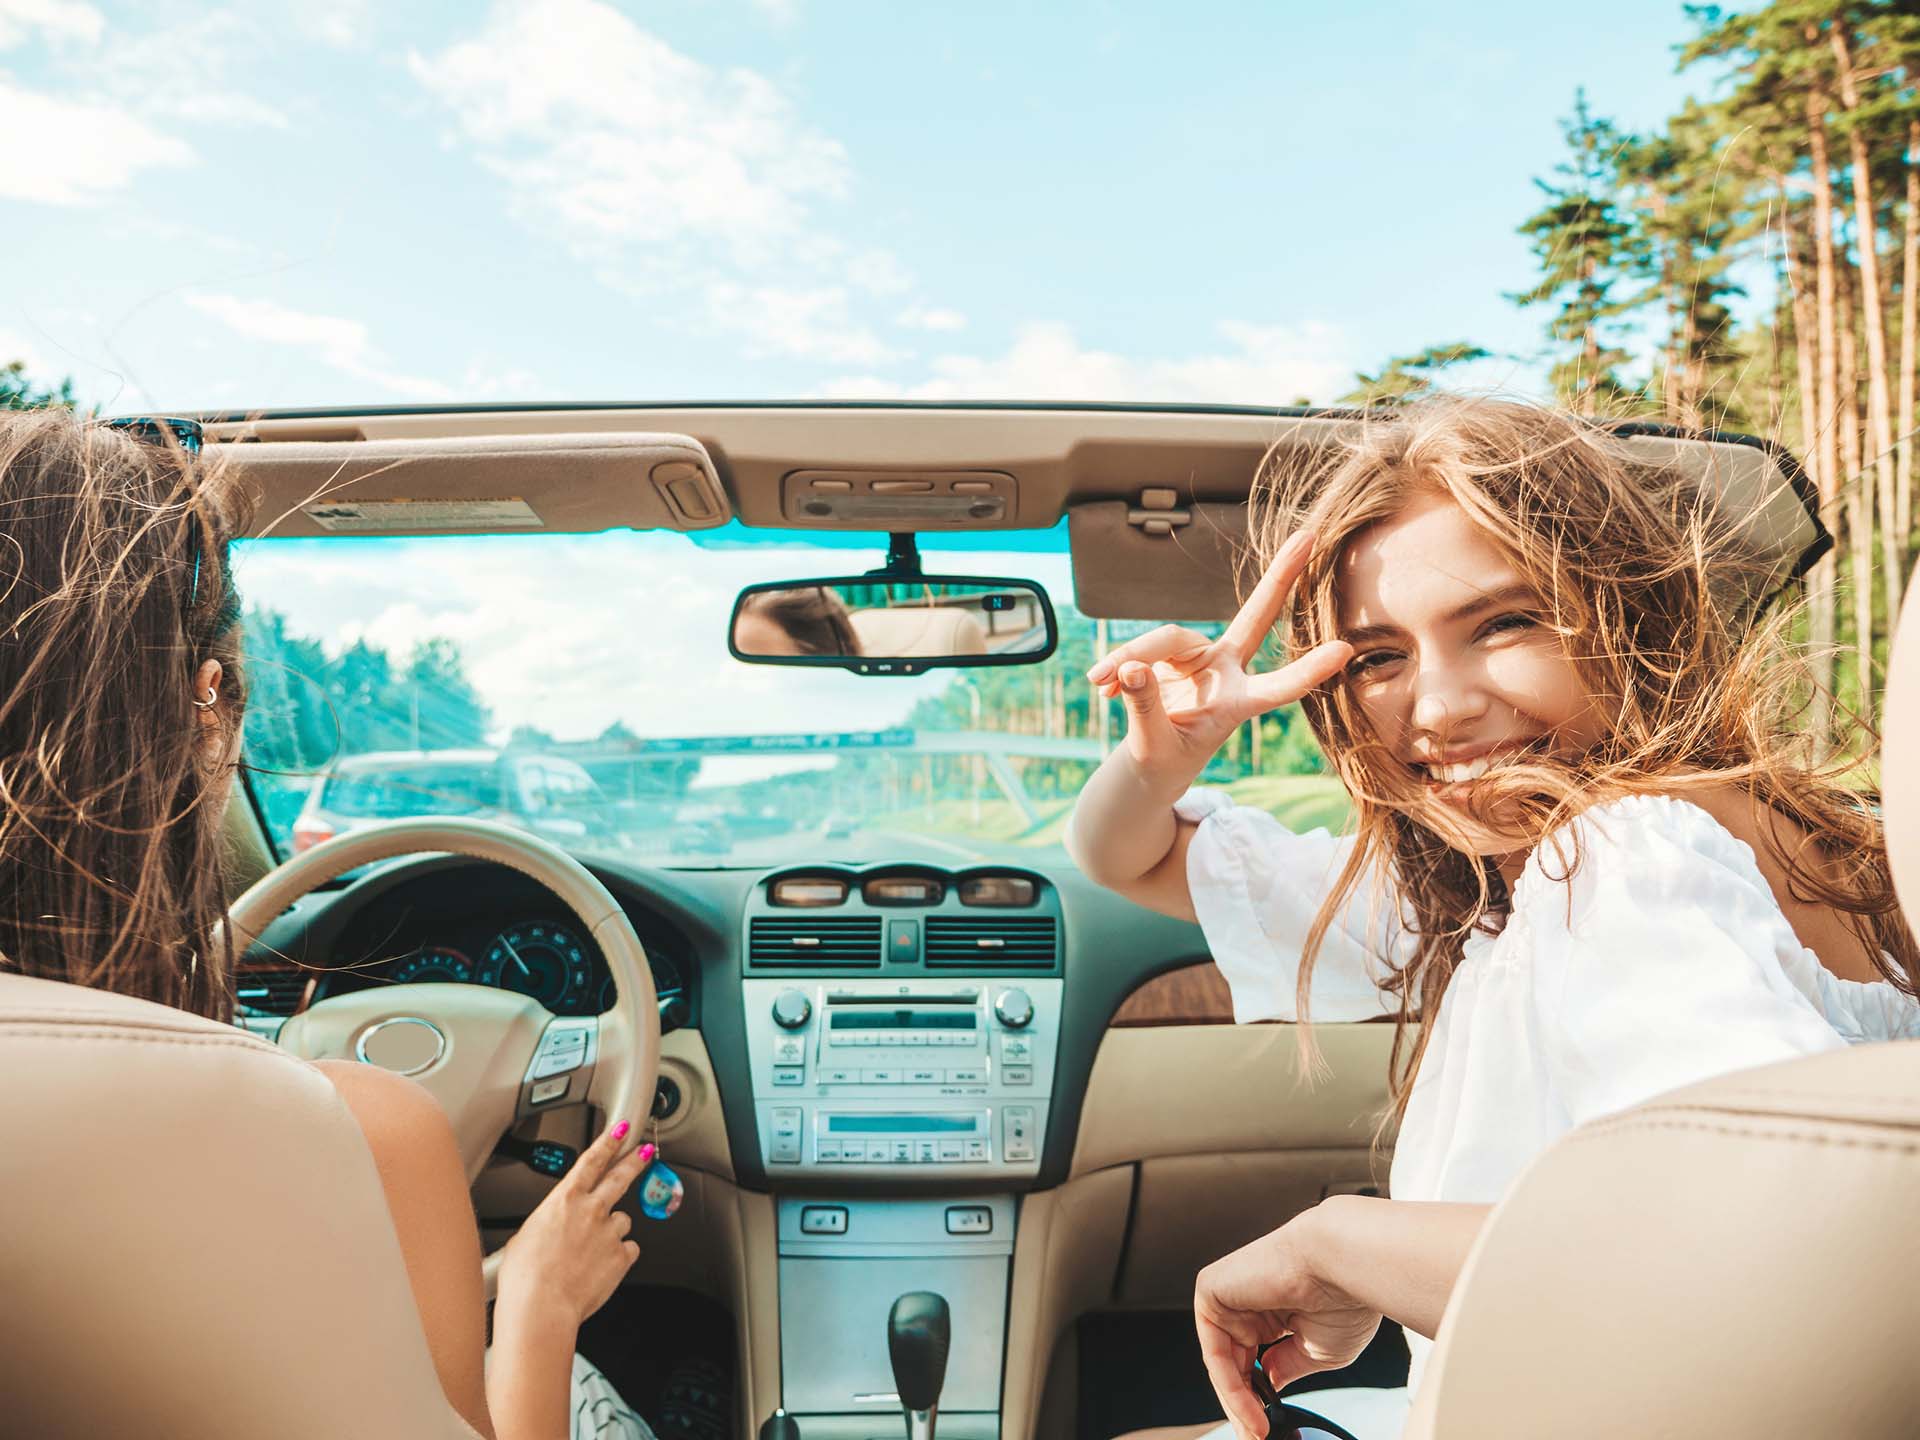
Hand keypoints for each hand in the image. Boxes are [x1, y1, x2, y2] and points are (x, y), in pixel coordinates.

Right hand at [496, 1120, 652, 1331]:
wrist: (540, 1308)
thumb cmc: (524, 1278)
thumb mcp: (525, 1237)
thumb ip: (547, 1224)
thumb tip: (551, 1229)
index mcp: (564, 1200)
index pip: (592, 1161)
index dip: (608, 1142)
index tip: (620, 1130)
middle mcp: (591, 1210)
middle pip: (620, 1177)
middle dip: (634, 1161)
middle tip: (644, 1152)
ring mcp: (609, 1232)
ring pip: (622, 1221)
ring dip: (612, 1231)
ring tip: (592, 1252)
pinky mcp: (621, 1256)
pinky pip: (628, 1250)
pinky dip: (618, 1257)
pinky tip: (601, 1268)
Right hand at [1084, 530, 1351, 784]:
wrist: (1148, 763)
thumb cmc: (1163, 762)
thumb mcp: (1154, 748)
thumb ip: (1145, 709)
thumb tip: (1131, 669)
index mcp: (1238, 706)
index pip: (1277, 688)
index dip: (1307, 672)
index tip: (1345, 650)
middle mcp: (1226, 674)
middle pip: (1253, 619)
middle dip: (1280, 578)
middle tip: (1308, 537)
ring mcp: (1200, 659)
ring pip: (1166, 638)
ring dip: (1129, 656)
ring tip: (1099, 683)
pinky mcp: (1170, 653)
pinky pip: (1141, 649)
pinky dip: (1117, 666)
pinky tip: (1101, 688)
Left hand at [1194, 1208, 1383, 1439]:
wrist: (1341, 1265)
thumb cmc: (1343, 1299)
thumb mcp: (1318, 1351)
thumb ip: (1287, 1367)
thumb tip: (1267, 1384)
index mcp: (1276, 1308)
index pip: (1254, 1358)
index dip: (1257, 1396)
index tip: (1266, 1429)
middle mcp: (1250, 1300)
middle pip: (1234, 1362)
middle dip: (1243, 1404)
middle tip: (1255, 1436)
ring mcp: (1230, 1295)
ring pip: (1222, 1359)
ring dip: (1236, 1401)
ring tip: (1255, 1430)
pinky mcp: (1211, 1290)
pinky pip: (1214, 1348)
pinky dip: (1228, 1383)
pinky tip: (1248, 1408)